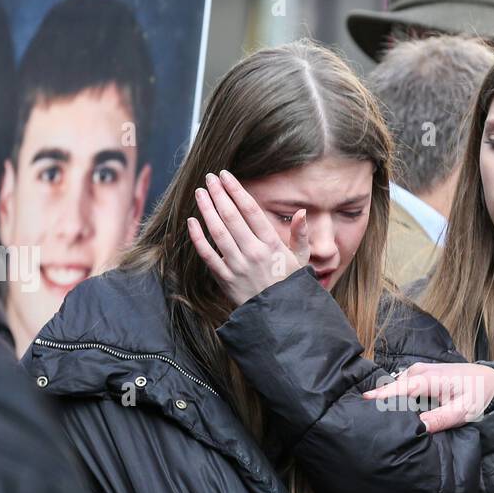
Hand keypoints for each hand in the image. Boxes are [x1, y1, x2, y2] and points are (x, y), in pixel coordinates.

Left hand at [187, 170, 309, 306]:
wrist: (279, 316)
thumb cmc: (290, 284)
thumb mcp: (301, 260)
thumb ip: (301, 235)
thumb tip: (302, 213)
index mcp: (271, 244)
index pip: (250, 210)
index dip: (236, 190)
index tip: (225, 176)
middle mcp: (253, 252)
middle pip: (231, 216)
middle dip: (218, 194)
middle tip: (209, 178)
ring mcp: (237, 266)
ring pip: (217, 232)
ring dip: (207, 210)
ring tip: (200, 193)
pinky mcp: (225, 279)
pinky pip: (207, 255)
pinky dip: (198, 238)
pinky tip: (192, 221)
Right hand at [362, 362, 493, 432]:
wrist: (490, 380)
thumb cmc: (478, 395)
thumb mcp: (463, 411)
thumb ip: (440, 419)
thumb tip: (419, 428)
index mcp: (430, 379)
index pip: (400, 388)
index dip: (382, 396)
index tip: (364, 403)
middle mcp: (421, 371)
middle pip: (393, 386)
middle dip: (380, 400)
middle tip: (367, 418)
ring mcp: (419, 371)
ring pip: (396, 386)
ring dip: (388, 398)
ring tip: (376, 415)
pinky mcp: (420, 375)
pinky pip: (402, 385)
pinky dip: (395, 395)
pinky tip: (392, 409)